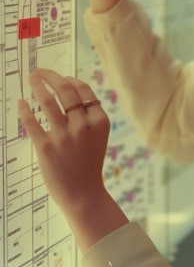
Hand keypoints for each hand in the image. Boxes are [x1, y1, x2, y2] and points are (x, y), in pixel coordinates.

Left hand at [19, 69, 128, 251]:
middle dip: (50, 76)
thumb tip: (68, 88)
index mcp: (99, 120)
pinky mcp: (46, 148)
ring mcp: (64, 136)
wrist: (84, 195)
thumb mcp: (98, 135)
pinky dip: (24, 110)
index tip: (60, 78)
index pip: (83, 89)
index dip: (70, 79)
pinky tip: (21, 102)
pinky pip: (32, 122)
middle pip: (65, 90)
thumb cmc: (89, 162)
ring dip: (38, 86)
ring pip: (48, 102)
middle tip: (39, 71)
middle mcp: (83, 125)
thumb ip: (89, 115)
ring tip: (31, 79)